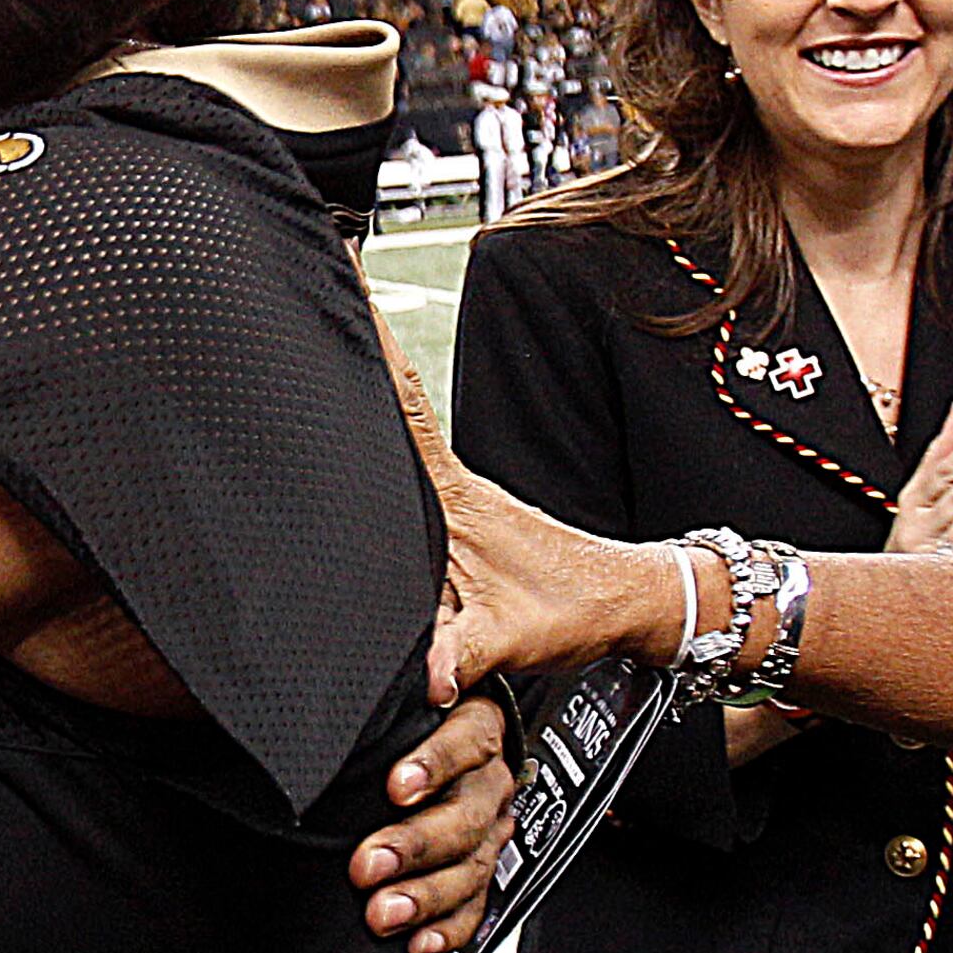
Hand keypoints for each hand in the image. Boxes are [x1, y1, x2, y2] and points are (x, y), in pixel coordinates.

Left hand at [351, 691, 512, 952]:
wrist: (418, 749)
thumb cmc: (399, 715)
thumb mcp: (397, 689)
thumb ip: (405, 678)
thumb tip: (397, 670)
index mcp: (474, 724)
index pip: (467, 740)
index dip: (434, 764)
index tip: (395, 786)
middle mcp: (489, 778)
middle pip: (468, 813)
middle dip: (416, 845)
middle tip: (367, 865)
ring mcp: (489, 827)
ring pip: (472, 865)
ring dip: (427, 895)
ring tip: (382, 914)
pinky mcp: (478, 868)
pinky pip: (475, 904)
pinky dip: (448, 928)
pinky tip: (420, 944)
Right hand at [363, 297, 667, 698]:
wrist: (629, 604)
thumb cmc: (573, 611)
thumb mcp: (512, 640)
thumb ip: (463, 656)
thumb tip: (422, 680)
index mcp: (452, 497)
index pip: (402, 405)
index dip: (373, 343)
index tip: (347, 276)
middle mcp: (451, 483)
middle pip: (390, 396)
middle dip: (356, 337)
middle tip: (323, 272)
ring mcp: (456, 494)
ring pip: (397, 423)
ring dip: (366, 378)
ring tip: (329, 325)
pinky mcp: (461, 512)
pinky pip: (408, 456)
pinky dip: (382, 423)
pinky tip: (358, 421)